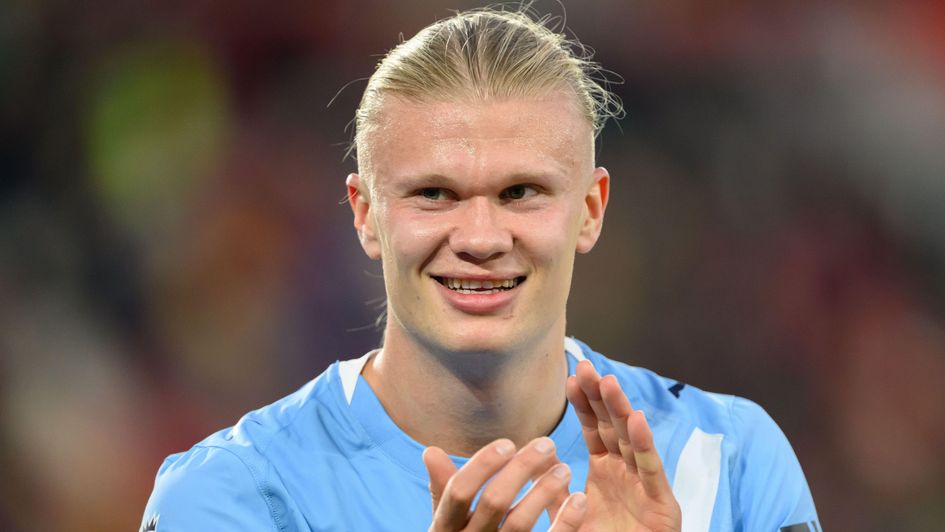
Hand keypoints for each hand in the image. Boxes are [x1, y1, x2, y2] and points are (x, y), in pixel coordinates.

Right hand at [423, 437, 587, 530]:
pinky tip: (579, 499)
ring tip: (564, 468)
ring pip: (521, 523)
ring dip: (545, 491)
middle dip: (521, 469)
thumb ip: (443, 490)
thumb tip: (431, 451)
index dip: (482, 465)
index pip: (458, 491)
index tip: (508, 443)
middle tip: (546, 443)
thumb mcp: (448, 523)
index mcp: (446, 528)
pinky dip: (566, 522)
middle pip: (494, 502)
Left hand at [566, 360, 680, 530]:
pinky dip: (644, 444)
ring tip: (607, 382)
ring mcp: (645, 485)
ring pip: (632, 440)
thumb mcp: (569, 516)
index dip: (584, 403)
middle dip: (600, 396)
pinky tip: (637, 419)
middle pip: (613, 426)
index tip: (571, 376)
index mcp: (605, 470)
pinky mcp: (662, 503)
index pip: (594, 429)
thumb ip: (550, 492)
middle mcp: (626, 471)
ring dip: (620, 410)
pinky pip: (651, 470)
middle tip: (586, 366)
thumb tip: (532, 460)